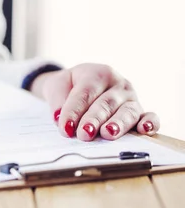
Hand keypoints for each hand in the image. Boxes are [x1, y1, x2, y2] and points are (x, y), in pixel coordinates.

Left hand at [30, 63, 158, 140]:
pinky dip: (150, 123)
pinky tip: (145, 129)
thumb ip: (57, 99)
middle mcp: (118, 85)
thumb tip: (59, 118)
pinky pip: (150, 116)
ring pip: (127, 111)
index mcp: (97, 74)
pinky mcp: (140, 111)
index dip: (74, 111)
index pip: (85, 93)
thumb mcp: (57, 86)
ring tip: (108, 134)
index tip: (65, 127)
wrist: (81, 83)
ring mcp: (131, 98)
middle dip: (94, 120)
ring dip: (119, 124)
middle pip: (106, 103)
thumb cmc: (70, 86)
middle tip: (84, 134)